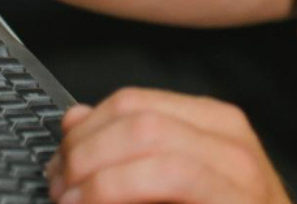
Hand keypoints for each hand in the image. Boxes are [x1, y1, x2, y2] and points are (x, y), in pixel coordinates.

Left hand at [45, 88, 292, 203]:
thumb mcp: (177, 178)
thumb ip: (130, 146)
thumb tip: (75, 119)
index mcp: (215, 123)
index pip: (135, 102)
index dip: (85, 129)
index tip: (59, 161)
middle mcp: (231, 141)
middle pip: (139, 122)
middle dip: (85, 153)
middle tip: (58, 187)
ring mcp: (238, 176)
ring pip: (152, 151)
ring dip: (98, 180)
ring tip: (72, 203)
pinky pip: (171, 184)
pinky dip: (120, 194)